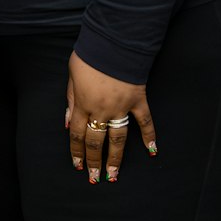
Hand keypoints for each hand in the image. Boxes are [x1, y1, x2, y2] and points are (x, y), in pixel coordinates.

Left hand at [66, 52, 157, 183]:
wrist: (114, 42)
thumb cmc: (89, 56)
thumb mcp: (72, 76)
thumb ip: (71, 100)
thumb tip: (68, 123)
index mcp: (83, 104)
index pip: (77, 135)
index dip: (76, 152)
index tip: (77, 166)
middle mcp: (101, 110)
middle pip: (96, 141)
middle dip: (94, 161)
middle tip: (94, 178)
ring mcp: (121, 107)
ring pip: (118, 138)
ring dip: (116, 158)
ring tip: (114, 175)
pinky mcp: (138, 100)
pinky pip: (145, 121)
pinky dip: (150, 136)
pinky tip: (152, 150)